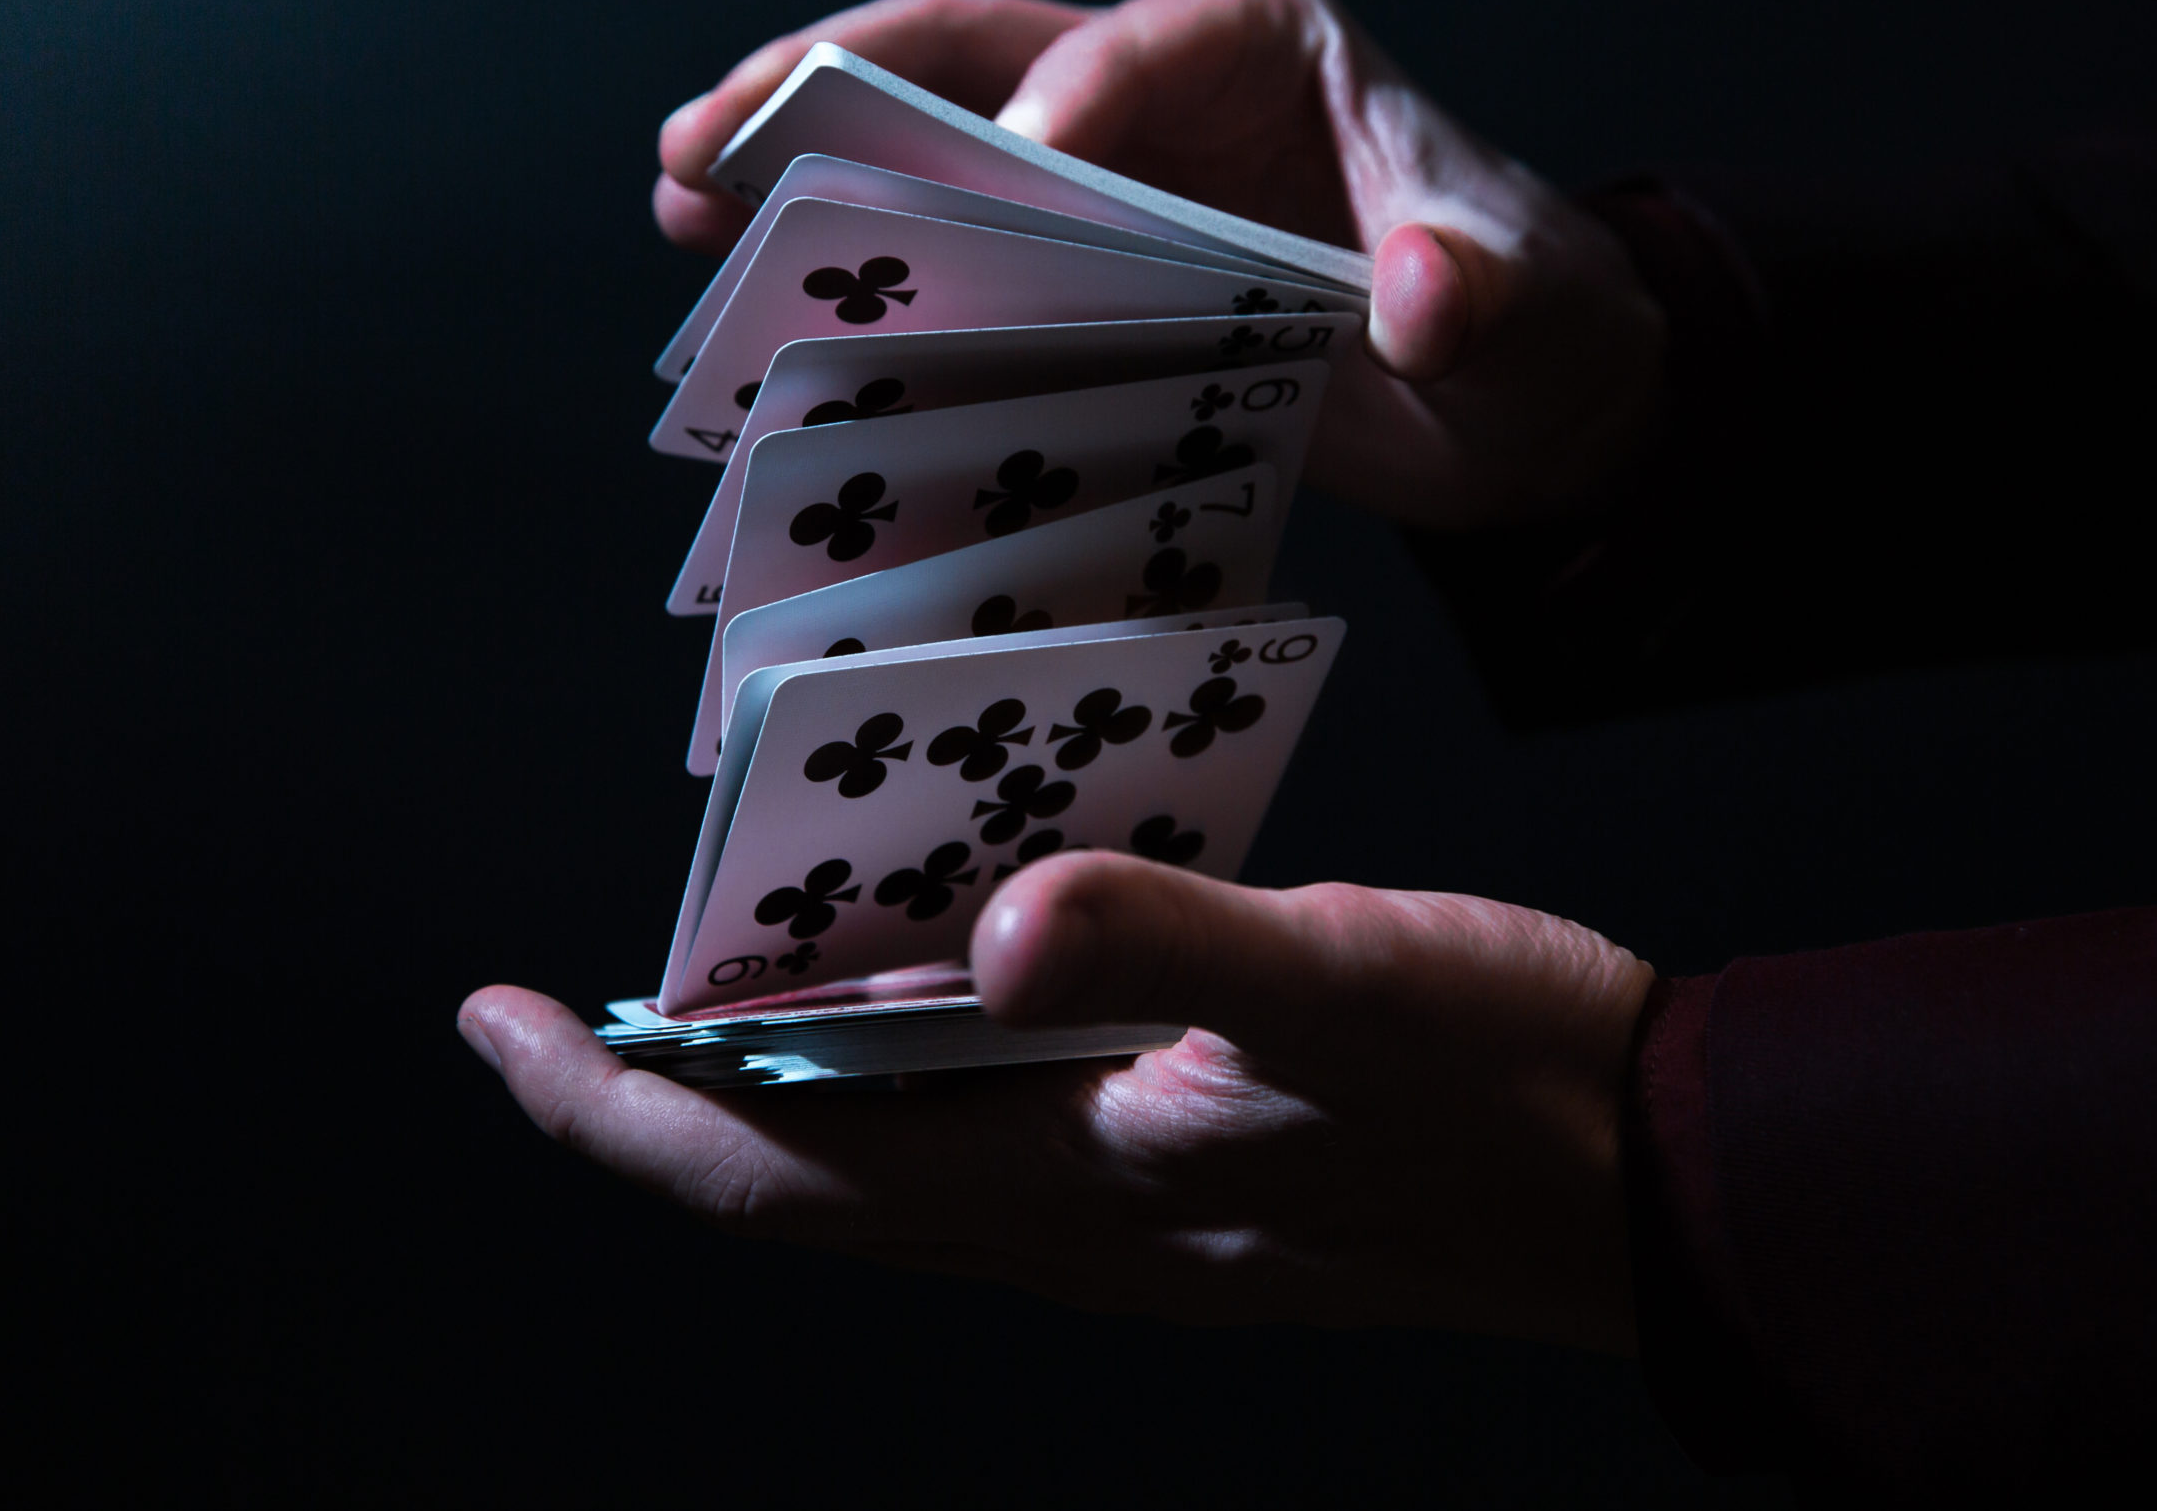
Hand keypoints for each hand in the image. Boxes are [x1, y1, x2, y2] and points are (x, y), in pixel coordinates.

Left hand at [458, 853, 1653, 1348]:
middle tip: (571, 995)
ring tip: (724, 968)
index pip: (767, 1174)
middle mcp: (1066, 1224)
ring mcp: (1126, 1212)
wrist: (1662, 1189)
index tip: (494, 1019)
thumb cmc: (1515, 1086)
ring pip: (889, 1162)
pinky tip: (939, 972)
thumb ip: (1174, 952)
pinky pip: (987, 1135)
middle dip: (662, 1096)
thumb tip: (995, 933)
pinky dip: (912, 1064)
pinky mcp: (1188, 1172)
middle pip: (799, 1179)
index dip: (611, 1103)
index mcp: (1067, 1192)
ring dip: (783, 1082)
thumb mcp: (1348, 989)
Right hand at [654, 0, 1666, 529]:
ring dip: (802, 170)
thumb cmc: (1530, 319)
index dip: (1066, 102)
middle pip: (968, 55)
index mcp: (1257, 37)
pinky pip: (945, 254)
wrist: (1519, 398)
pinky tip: (762, 320)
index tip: (1021, 175)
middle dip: (833, 89)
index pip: (1134, 43)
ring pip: (923, 141)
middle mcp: (1155, 77)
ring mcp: (1102, 173)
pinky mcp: (1077, 266)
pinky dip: (860, 278)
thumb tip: (1422, 297)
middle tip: (706, 140)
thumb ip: (1474, 292)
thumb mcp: (1526, 308)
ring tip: (680, 207)